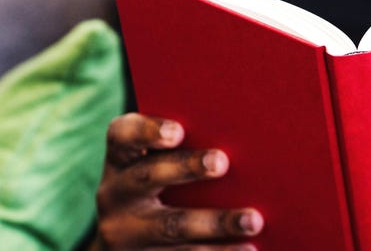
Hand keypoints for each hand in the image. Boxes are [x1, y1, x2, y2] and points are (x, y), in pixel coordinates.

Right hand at [94, 113, 263, 249]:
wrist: (128, 244)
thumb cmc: (160, 185)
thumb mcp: (155, 164)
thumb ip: (185, 147)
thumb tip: (242, 132)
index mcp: (121, 160)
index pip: (123, 136)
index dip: (147, 131)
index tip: (177, 131)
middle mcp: (117, 194)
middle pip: (150, 176)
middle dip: (187, 167)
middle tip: (221, 162)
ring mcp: (127, 233)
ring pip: (173, 226)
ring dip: (216, 222)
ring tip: (253, 220)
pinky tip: (249, 248)